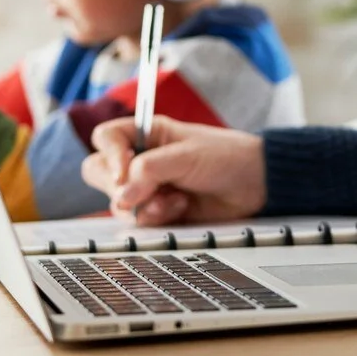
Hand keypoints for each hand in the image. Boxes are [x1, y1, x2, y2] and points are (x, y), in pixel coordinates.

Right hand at [81, 116, 266, 225]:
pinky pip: (139, 220)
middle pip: (101, 173)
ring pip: (119, 202)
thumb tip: (120, 194)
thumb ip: (149, 171)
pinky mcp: (159, 211)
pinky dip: (157, 217)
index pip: (106, 138)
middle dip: (122, 187)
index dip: (109, 156)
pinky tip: (181, 208)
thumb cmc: (226, 157)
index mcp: (147, 134)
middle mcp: (142, 159)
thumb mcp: (186, 156)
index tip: (123, 173)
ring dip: (145, 206)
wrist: (255, 185)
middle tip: (146, 192)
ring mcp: (149, 187)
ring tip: (175, 200)